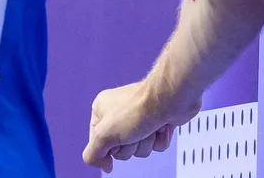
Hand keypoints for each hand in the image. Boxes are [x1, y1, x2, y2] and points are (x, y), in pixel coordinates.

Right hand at [82, 81, 199, 172]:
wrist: (170, 98)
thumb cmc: (138, 108)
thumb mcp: (104, 135)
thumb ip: (92, 154)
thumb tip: (105, 166)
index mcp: (102, 110)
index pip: (97, 143)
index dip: (108, 146)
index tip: (115, 140)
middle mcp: (120, 113)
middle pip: (120, 149)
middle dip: (130, 145)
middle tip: (134, 130)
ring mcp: (140, 118)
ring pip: (138, 148)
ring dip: (146, 142)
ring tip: (149, 126)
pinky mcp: (157, 122)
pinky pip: (155, 145)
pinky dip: (159, 140)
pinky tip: (161, 126)